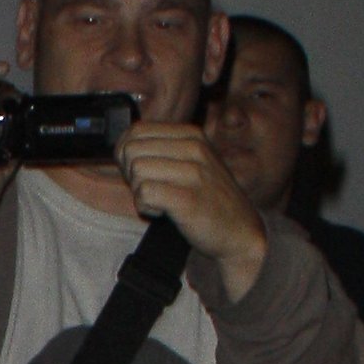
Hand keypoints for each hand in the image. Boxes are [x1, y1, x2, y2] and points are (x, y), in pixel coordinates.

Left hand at [113, 121, 267, 300]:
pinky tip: (162, 212)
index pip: (136, 131)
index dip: (128, 154)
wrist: (241, 232)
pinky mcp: (188, 198)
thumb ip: (161, 149)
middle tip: (151, 189)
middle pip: (131, 150)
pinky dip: (145, 207)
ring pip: (136, 170)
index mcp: (192, 134)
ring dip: (139, 191)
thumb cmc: (208, 198)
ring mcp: (194, 172)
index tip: (143, 172)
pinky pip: (144, 193)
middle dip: (131, 173)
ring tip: (161, 201)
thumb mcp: (191, 161)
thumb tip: (121, 145)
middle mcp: (194, 147)